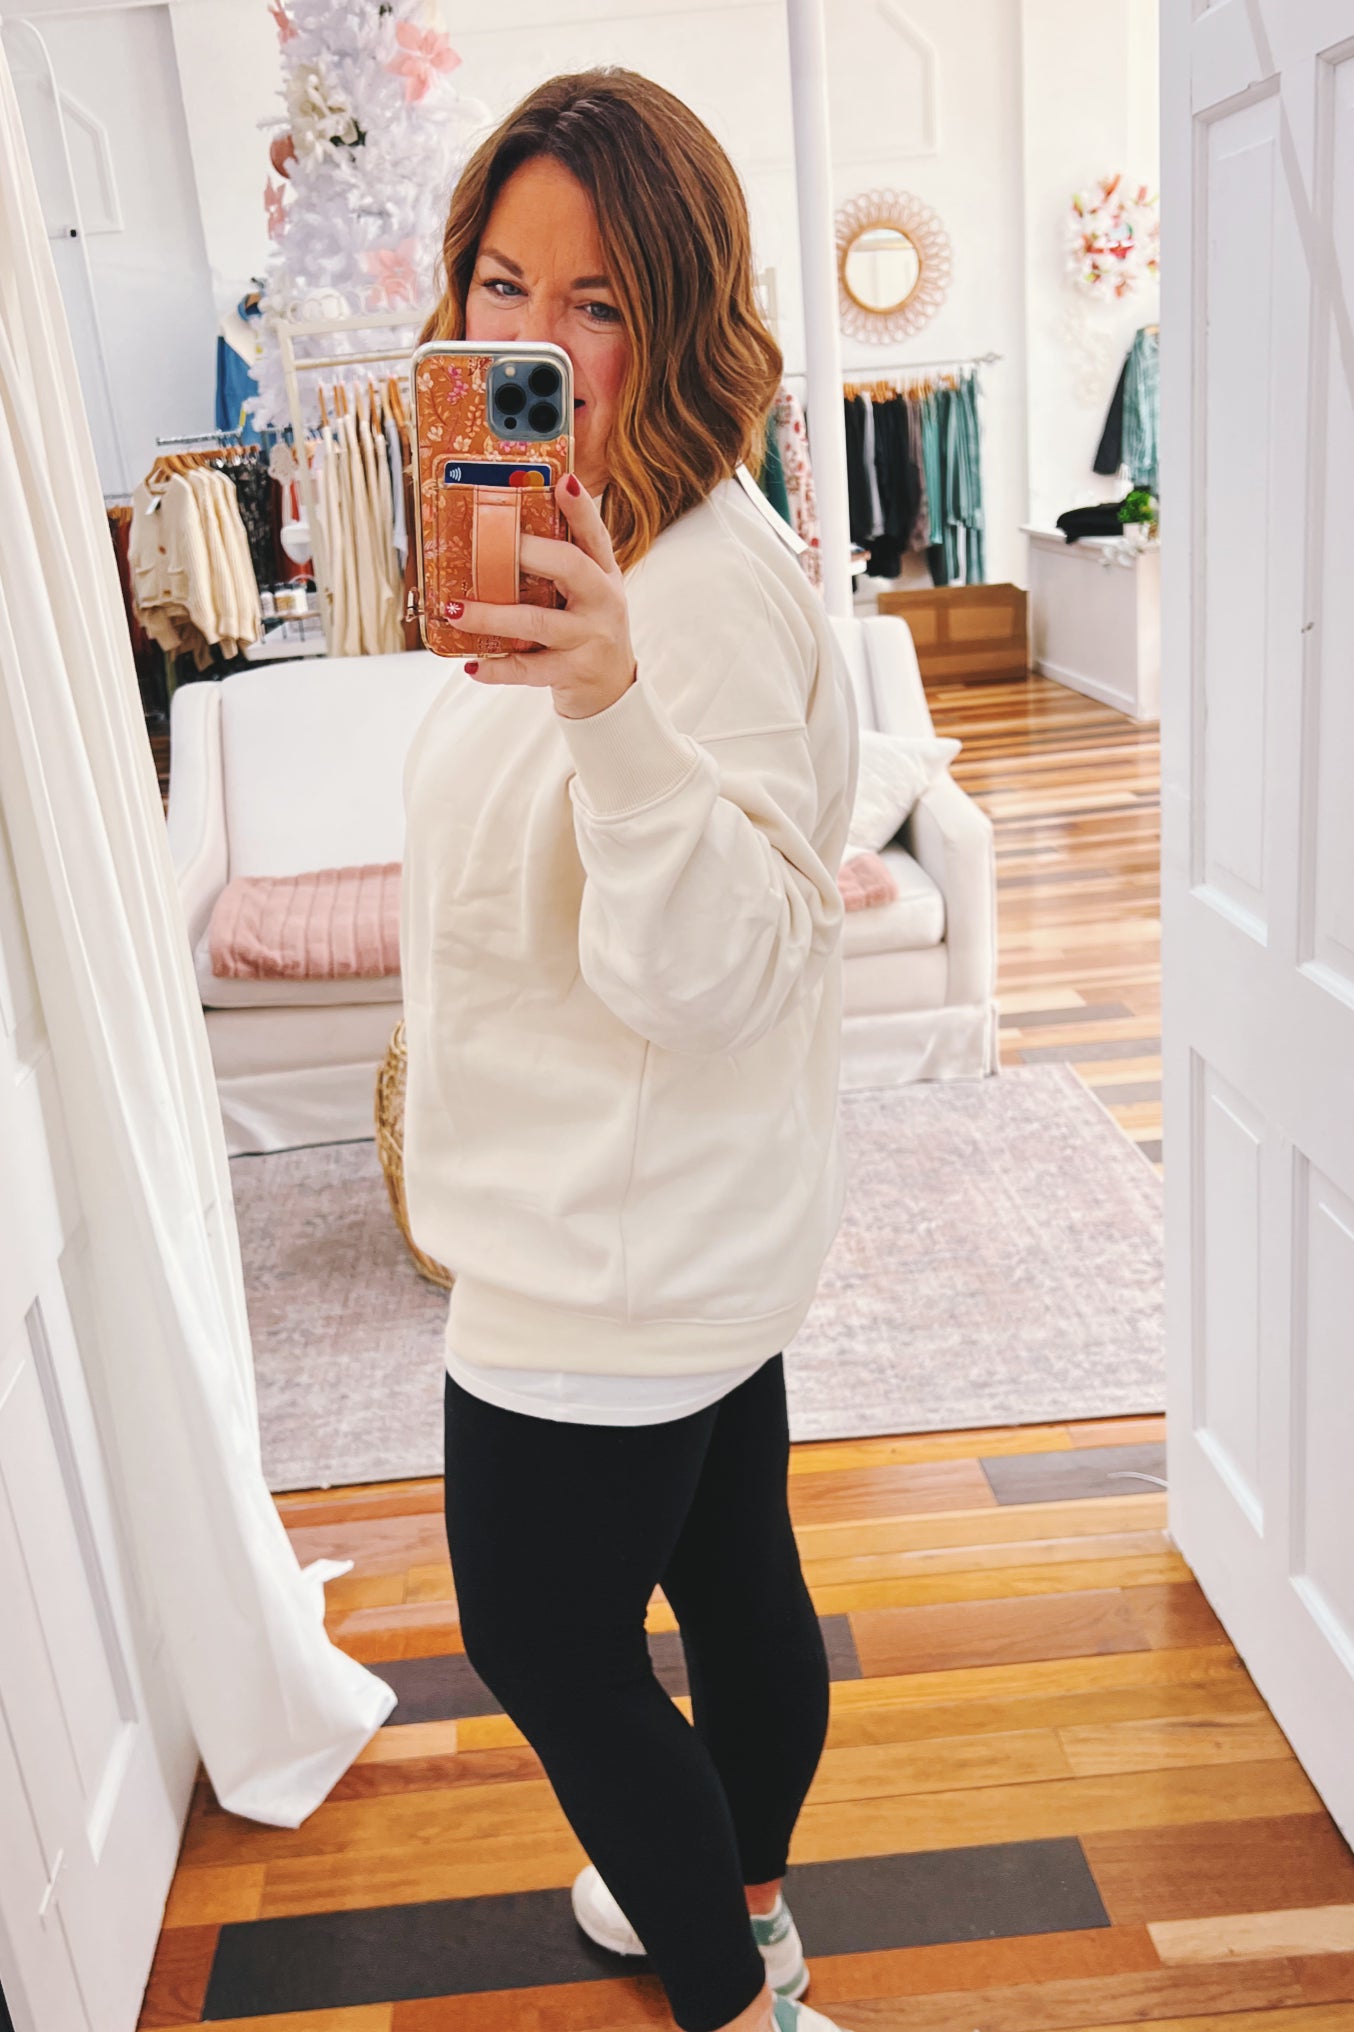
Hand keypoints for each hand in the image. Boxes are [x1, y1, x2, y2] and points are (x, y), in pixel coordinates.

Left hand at [450, 474, 636, 720]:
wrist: (612, 687)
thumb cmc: (589, 628)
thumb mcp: (589, 591)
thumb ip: (562, 561)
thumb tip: (509, 525)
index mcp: (604, 574)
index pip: (595, 535)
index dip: (581, 508)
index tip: (564, 481)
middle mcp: (602, 602)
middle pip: (570, 567)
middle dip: (529, 552)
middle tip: (490, 544)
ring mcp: (589, 638)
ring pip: (537, 623)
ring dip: (492, 616)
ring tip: (455, 609)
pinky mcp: (573, 671)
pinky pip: (529, 668)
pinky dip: (498, 668)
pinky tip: (473, 664)